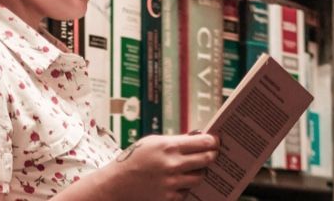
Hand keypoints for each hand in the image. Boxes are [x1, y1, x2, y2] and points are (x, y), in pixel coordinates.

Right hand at [101, 134, 219, 200]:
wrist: (118, 183)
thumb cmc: (134, 158)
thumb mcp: (152, 142)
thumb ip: (175, 141)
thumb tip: (196, 138)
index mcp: (169, 146)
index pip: (203, 143)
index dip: (213, 141)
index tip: (215, 141)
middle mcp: (173, 164)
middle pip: (206, 159)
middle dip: (211, 155)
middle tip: (212, 154)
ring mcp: (172, 182)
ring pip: (200, 176)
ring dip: (199, 171)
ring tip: (194, 168)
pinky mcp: (170, 197)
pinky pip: (188, 190)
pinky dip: (186, 185)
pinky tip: (179, 180)